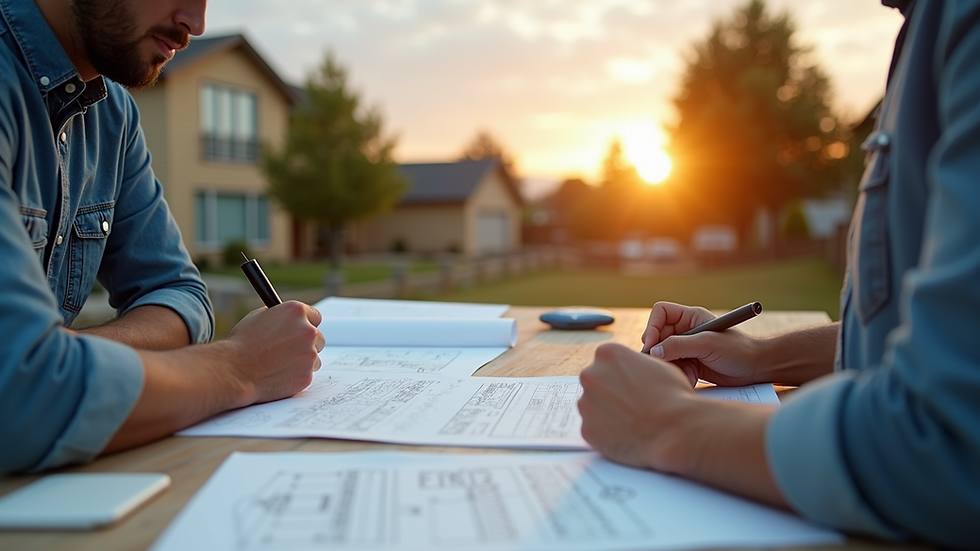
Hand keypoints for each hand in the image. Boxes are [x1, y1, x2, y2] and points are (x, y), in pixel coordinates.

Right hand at [225, 301, 324, 403]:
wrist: (234, 370)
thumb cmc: (241, 344)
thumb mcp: (257, 317)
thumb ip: (278, 316)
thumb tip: (286, 319)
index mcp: (296, 312)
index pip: (315, 316)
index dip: (307, 324)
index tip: (301, 331)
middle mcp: (307, 331)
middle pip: (318, 338)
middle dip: (306, 344)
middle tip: (289, 350)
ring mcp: (309, 354)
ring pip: (314, 358)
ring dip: (302, 360)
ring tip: (279, 363)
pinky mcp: (307, 375)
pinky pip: (307, 374)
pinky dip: (296, 375)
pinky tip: (278, 374)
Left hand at [578, 343, 696, 471]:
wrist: (675, 431)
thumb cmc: (672, 396)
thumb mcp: (658, 365)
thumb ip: (636, 365)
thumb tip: (631, 371)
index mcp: (607, 353)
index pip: (607, 360)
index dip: (621, 373)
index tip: (631, 383)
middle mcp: (590, 375)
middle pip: (596, 382)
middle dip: (610, 392)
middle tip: (631, 404)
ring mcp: (585, 403)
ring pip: (592, 406)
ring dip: (607, 412)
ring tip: (631, 421)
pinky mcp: (586, 429)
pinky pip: (594, 429)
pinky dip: (606, 433)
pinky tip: (626, 435)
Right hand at [642, 301, 761, 386]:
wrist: (756, 368)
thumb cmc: (738, 350)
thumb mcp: (707, 344)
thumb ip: (678, 346)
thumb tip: (654, 351)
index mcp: (690, 317)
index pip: (660, 313)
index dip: (652, 327)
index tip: (651, 345)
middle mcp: (686, 330)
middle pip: (658, 336)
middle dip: (659, 351)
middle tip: (662, 364)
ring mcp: (688, 347)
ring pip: (664, 354)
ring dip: (671, 366)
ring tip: (684, 374)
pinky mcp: (691, 363)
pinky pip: (675, 367)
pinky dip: (680, 374)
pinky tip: (692, 380)